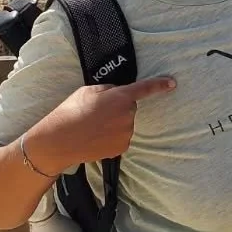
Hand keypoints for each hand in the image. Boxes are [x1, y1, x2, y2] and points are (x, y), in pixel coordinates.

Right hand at [28, 76, 175, 168]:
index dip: (160, 85)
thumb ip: (108, 90)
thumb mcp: (88, 91)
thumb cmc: (70, 112)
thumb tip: (116, 93)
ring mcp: (126, 133)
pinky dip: (111, 136)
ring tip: (93, 126)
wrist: (59, 141)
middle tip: (96, 112)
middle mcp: (128, 115)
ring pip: (125, 123)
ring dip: (114, 123)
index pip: (145, 89)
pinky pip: (120, 137)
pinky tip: (95, 137)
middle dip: (117, 107)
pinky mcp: (121, 147)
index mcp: (121, 97)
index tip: (172, 83)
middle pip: (129, 108)